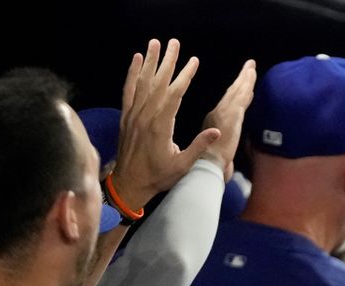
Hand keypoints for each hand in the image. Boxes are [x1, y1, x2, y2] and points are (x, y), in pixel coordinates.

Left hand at [111, 39, 220, 209]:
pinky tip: (136, 60)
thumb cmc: (158, 176)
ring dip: (150, 61)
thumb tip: (218, 132)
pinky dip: (132, 74)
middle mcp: (145, 116)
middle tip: (175, 43)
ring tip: (156, 43)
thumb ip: (199, 147)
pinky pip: (128, 90)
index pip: (174, 94)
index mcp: (160, 126)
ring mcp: (133, 114)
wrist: (129, 183)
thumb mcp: (183, 165)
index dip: (185, 76)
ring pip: (143, 82)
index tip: (194, 61)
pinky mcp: (126, 116)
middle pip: (158, 82)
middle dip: (168, 61)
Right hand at [200, 59, 257, 181]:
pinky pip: (242, 97)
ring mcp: (225, 114)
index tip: (244, 82)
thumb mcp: (215, 151)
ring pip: (238, 92)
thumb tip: (225, 146)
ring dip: (245, 78)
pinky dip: (246, 86)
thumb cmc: (209, 165)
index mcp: (213, 121)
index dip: (236, 91)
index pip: (228, 102)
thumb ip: (221, 146)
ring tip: (251, 66)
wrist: (206, 167)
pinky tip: (251, 77)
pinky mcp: (232, 117)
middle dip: (242, 79)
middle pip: (233, 92)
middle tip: (249, 66)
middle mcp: (218, 114)